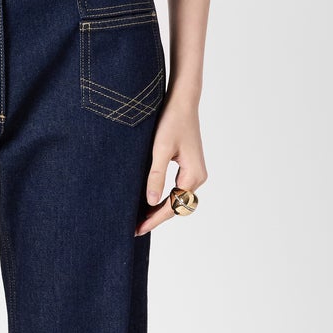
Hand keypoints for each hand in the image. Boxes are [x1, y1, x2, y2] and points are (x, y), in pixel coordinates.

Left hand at [134, 92, 206, 234]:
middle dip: (156, 217)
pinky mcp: (189, 167)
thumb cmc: (171, 121)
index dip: (154, 220)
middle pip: (176, 206)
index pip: (173, 206)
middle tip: (134, 228)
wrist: (182, 102)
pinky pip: (176, 189)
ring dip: (160, 209)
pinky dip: (163, 198)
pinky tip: (149, 201)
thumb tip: (151, 202)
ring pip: (177, 199)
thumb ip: (156, 176)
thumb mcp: (159, 149)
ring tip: (139, 218)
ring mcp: (195, 172)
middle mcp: (198, 177)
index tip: (137, 230)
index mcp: (193, 175)